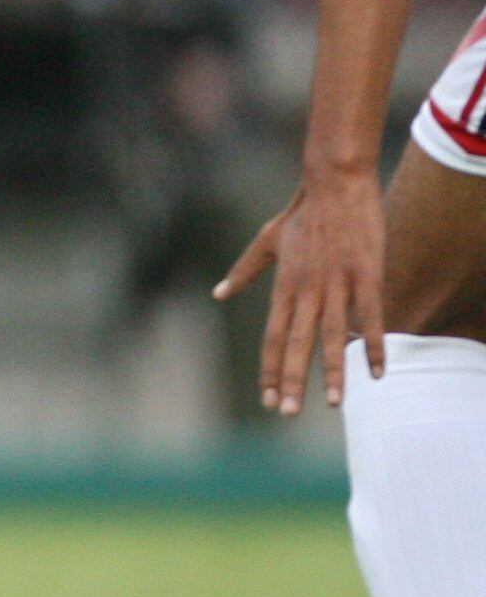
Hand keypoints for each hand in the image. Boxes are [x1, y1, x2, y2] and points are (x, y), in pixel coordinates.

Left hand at [215, 162, 390, 414]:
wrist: (334, 184)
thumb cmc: (301, 214)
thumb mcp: (265, 242)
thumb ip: (243, 271)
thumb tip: (217, 293)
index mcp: (283, 287)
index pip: (272, 337)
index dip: (269, 369)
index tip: (267, 398)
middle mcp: (306, 290)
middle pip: (295, 343)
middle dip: (290, 380)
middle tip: (285, 412)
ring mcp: (337, 284)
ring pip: (332, 336)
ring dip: (332, 372)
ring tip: (332, 404)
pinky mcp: (366, 276)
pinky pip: (371, 318)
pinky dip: (374, 345)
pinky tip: (378, 373)